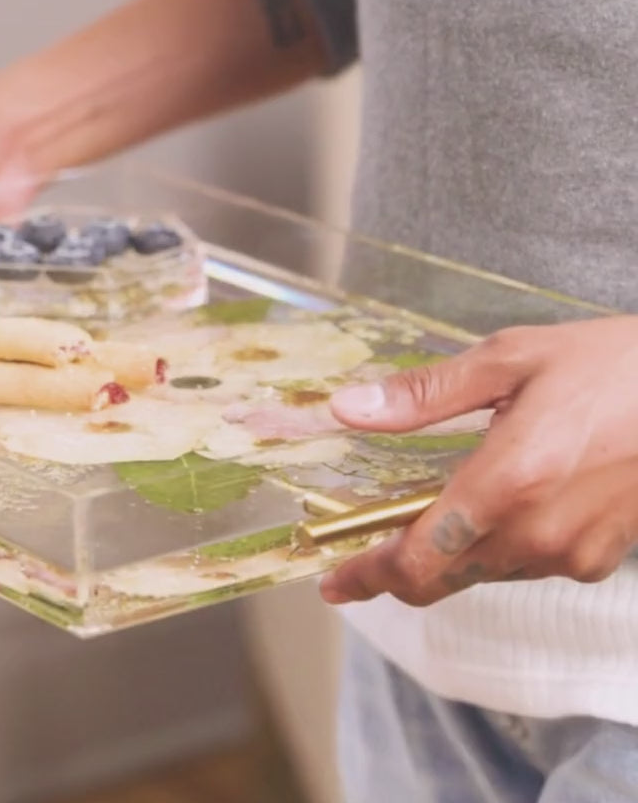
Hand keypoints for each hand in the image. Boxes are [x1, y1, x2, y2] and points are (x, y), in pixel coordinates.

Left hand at [320, 315, 637, 606]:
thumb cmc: (610, 365)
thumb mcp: (509, 360)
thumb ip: (424, 395)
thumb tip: (349, 409)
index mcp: (507, 481)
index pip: (419, 556)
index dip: (369, 576)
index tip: (334, 583)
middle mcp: (538, 532)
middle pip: (443, 578)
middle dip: (395, 573)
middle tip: (358, 563)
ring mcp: (573, 552)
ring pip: (482, 573)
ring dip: (445, 557)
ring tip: (421, 519)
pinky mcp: (598, 559)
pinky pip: (525, 565)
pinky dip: (493, 548)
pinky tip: (490, 509)